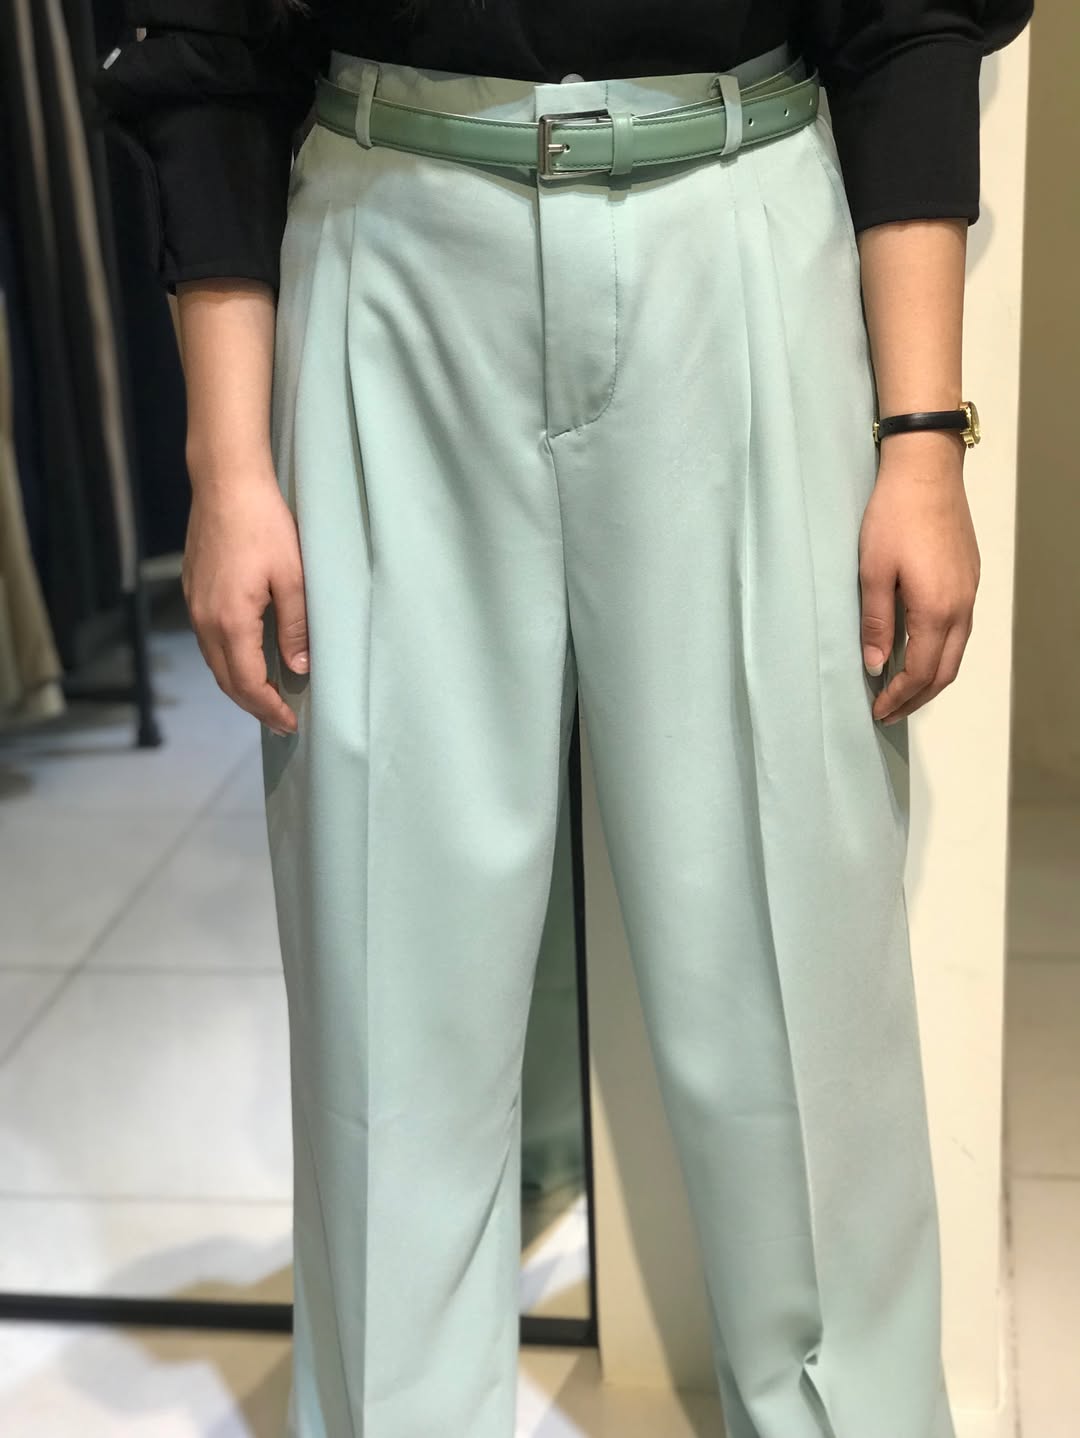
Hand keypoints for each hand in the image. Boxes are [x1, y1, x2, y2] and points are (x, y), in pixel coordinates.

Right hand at [181, 467, 307, 736]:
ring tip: (268, 698)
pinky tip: (249, 660)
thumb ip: (296, 627)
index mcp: (230, 620)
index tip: (291, 722)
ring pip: (215, 662)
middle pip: (226, 680)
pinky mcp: (194, 592)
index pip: (247, 683)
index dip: (269, 708)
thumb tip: (299, 667)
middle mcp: (205, 619)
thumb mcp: (293, 577)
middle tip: (282, 720)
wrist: (226, 483)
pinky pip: (209, 641)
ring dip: (240, 685)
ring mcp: (195, 606)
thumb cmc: (263, 524)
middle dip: (254, 705)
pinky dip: (229, 661)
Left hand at [858, 431, 979, 724]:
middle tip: (888, 712)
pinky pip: (960, 630)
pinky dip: (941, 653)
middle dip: (917, 698)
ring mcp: (969, 592)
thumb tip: (877, 665)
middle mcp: (961, 607)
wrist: (926, 470)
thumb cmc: (894, 516)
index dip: (899, 697)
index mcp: (937, 610)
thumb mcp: (873, 572)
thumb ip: (877, 623)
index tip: (877, 710)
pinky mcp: (968, 578)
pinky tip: (919, 650)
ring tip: (902, 690)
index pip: (922, 672)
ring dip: (931, 677)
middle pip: (946, 671)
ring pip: (957, 652)